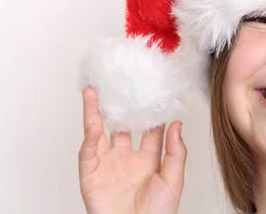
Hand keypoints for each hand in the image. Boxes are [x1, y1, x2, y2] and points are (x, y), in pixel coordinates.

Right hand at [79, 86, 186, 212]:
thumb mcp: (173, 181)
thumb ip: (176, 152)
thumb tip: (177, 125)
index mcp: (147, 161)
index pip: (148, 131)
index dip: (150, 112)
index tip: (152, 92)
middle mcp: (125, 159)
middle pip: (120, 126)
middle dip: (118, 106)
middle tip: (118, 85)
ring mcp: (107, 165)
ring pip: (98, 133)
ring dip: (94, 112)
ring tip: (92, 91)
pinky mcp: (91, 174)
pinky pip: (88, 152)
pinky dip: (90, 137)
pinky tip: (93, 122)